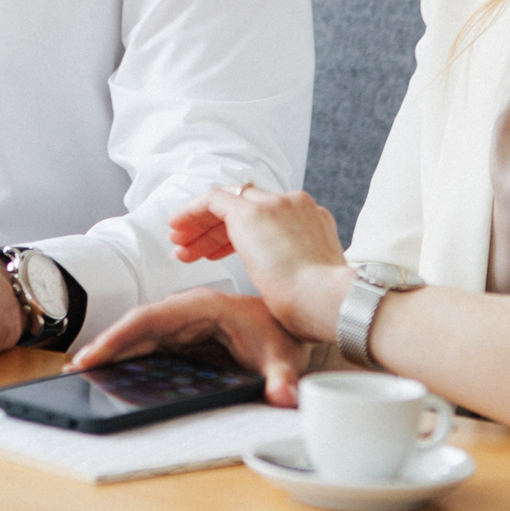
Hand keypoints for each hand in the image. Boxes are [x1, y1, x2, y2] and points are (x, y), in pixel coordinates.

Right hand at [68, 290, 309, 405]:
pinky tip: (112, 370)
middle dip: (106, 345)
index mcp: (202, 306)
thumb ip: (282, 378)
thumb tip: (283, 398)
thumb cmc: (283, 332)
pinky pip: (150, 342)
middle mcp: (187, 312)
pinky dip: (128, 353)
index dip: (118, 336)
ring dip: (113, 349)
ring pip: (139, 334)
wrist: (294, 321)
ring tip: (85, 370)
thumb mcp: (283, 356)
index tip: (94, 355)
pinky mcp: (184, 337)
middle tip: (78, 368)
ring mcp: (183, 324)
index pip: (149, 318)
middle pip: (136, 326)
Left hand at [168, 184, 353, 339]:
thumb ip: (293, 274)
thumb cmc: (323, 309)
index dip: (237, 236)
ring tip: (179, 247)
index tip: (218, 254)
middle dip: (215, 230)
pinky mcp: (252, 213)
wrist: (331, 302)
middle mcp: (295, 205)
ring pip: (228, 203)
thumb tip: (279, 288)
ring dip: (201, 226)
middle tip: (192, 250)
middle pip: (246, 206)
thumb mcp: (310, 284)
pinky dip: (192, 213)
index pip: (268, 217)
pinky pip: (213, 200)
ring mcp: (275, 205)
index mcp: (313, 222)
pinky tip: (178, 231)